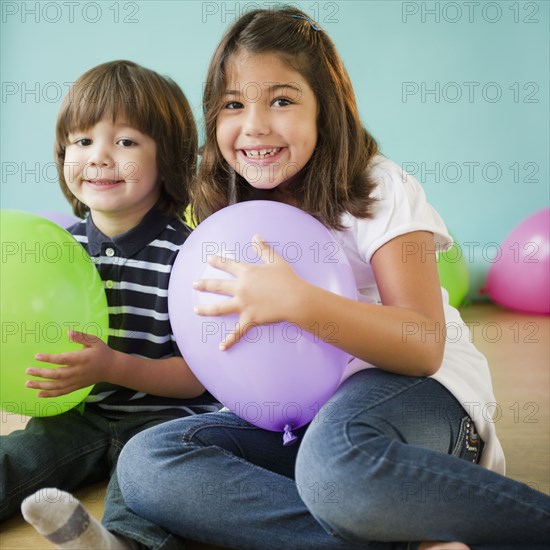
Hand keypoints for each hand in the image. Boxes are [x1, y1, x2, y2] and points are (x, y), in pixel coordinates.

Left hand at [25, 330, 113, 396]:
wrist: (111, 368)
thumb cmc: (102, 352)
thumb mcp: (94, 341)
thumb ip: (81, 337)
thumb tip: (68, 332)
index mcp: (81, 359)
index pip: (62, 359)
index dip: (49, 359)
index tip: (37, 356)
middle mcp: (77, 371)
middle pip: (57, 375)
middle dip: (41, 373)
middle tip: (28, 371)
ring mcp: (76, 381)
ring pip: (57, 386)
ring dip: (41, 385)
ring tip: (28, 383)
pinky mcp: (76, 387)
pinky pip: (62, 392)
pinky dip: (50, 395)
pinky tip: (39, 394)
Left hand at [193, 235, 306, 349]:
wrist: (296, 299)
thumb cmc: (288, 279)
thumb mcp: (275, 261)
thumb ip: (263, 249)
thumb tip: (255, 236)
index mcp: (247, 273)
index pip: (229, 265)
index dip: (218, 262)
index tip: (209, 260)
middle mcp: (241, 288)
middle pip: (218, 286)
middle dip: (204, 285)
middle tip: (194, 284)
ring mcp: (244, 304)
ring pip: (220, 308)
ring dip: (206, 309)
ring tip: (195, 309)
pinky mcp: (250, 318)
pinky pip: (237, 331)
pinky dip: (230, 340)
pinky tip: (221, 347)